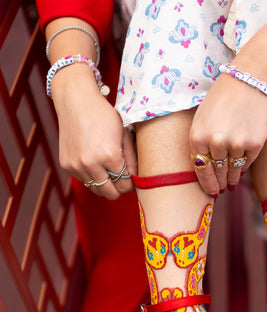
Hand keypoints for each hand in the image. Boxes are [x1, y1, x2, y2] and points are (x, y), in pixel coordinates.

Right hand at [51, 65, 136, 199]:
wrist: (75, 100)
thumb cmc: (104, 115)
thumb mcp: (124, 135)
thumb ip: (132, 159)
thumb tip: (136, 179)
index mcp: (109, 156)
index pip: (125, 185)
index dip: (131, 183)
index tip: (132, 178)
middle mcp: (91, 164)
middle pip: (111, 193)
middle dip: (119, 188)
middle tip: (122, 179)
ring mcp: (76, 166)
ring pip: (97, 190)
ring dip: (105, 184)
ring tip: (109, 171)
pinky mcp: (67, 165)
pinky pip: (84, 181)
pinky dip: (92, 177)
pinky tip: (95, 163)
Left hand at [189, 74, 266, 195]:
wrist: (250, 79)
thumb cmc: (222, 97)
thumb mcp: (202, 118)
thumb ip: (201, 143)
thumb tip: (205, 170)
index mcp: (198, 135)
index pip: (201, 169)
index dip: (206, 183)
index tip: (210, 192)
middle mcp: (216, 142)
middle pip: (217, 172)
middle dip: (218, 183)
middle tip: (220, 191)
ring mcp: (236, 143)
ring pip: (233, 170)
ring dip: (231, 179)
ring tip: (231, 184)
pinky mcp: (255, 143)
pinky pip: (247, 162)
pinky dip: (243, 167)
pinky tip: (241, 170)